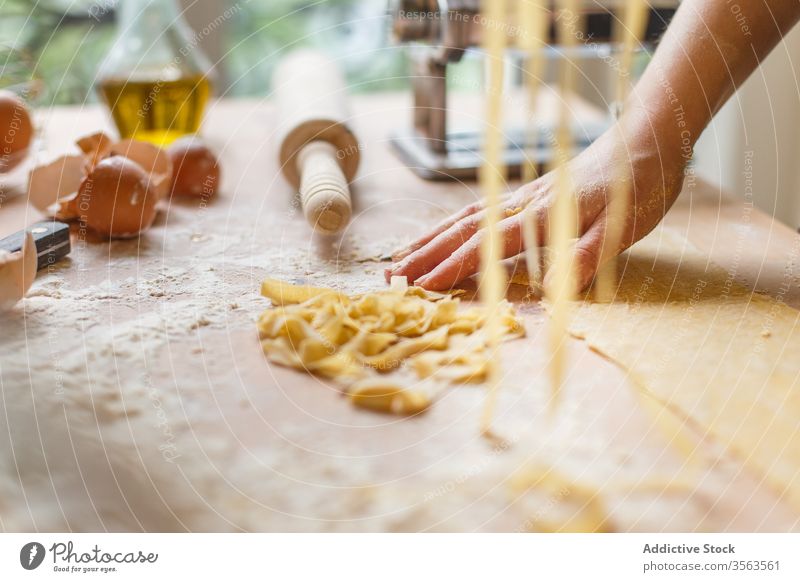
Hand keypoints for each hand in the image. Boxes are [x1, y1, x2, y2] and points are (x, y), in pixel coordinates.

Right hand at [385, 123, 686, 291]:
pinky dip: (452, 224)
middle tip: (391, 276)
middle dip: (425, 255)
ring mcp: (523, 196)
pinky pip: (480, 211)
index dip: (452, 269)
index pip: (487, 247)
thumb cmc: (639, 184)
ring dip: (430, 238)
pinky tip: (442, 231)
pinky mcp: (529, 193)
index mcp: (543, 217)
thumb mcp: (623, 226)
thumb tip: (552, 290)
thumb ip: (585, 255)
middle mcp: (524, 205)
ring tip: (401, 256)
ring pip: (465, 218)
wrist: (647, 138)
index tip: (421, 288)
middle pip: (463, 231)